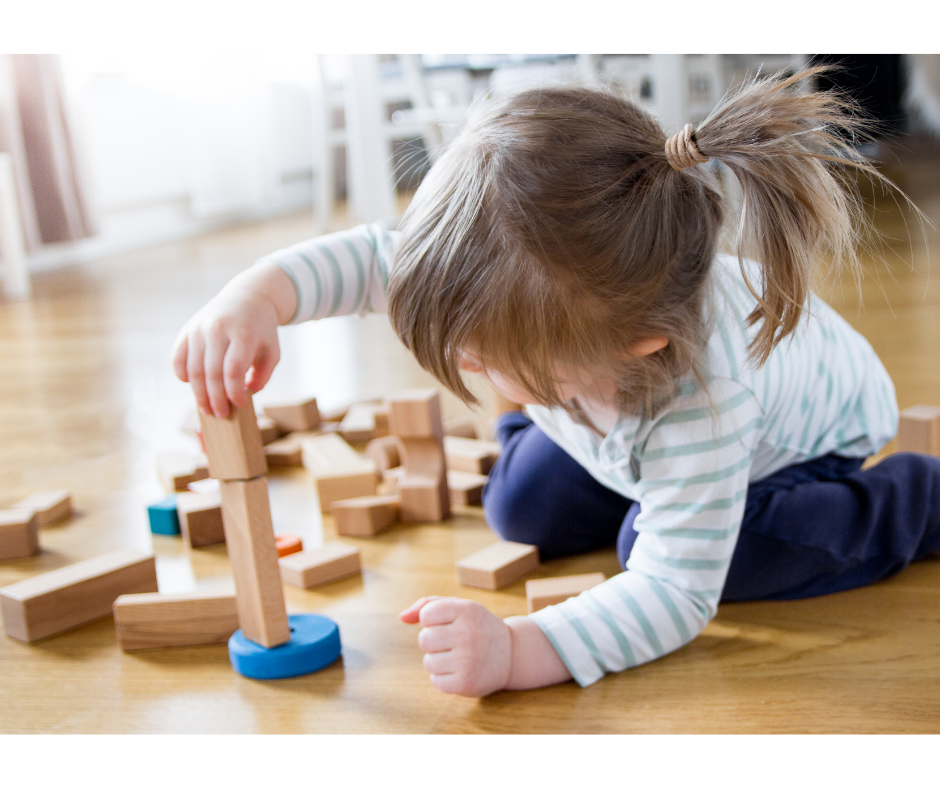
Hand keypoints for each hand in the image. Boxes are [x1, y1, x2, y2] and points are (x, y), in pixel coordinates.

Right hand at [171, 262, 295, 417]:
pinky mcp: (188, 329)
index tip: (239, 405)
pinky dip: (182, 374)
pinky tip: (190, 385)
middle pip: (212, 372)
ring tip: (206, 408)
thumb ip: (262, 376)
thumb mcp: (272, 351)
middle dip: (215, 399)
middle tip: (220, 415)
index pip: (233, 370)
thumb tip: (243, 395)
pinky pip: (178, 357)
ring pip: (193, 368)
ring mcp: (200, 328)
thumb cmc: (261, 330)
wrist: (247, 298)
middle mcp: (218, 329)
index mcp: (243, 334)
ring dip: (198, 393)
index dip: (234, 392)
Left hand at [400, 596, 511, 697]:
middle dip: (433, 641)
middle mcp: (469, 634)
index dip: (432, 620)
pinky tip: (461, 670)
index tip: (449, 622)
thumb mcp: (459, 607)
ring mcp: (468, 660)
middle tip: (453, 641)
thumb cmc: (477, 627)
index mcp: (467, 610)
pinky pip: (435, 681)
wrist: (512, 654)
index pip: (426, 614)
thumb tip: (401, 618)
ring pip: (428, 662)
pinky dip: (444, 677)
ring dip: (438, 660)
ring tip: (459, 656)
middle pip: (424, 639)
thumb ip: (427, 605)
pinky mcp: (466, 683)